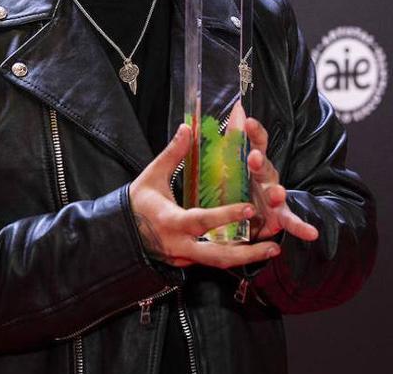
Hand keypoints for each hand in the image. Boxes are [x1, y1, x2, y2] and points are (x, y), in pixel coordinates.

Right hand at [130, 124, 281, 267]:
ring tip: (271, 249)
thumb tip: (187, 128)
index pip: (202, 220)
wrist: (119, 233)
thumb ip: (172, 154)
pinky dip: (232, 256)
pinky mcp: (185, 262)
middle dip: (247, 254)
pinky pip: (211, 261)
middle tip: (273, 246)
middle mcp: (179, 245)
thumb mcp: (152, 177)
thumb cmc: (136, 203)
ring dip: (246, 258)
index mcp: (170, 221)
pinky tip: (251, 250)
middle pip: (217, 256)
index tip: (249, 207)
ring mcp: (182, 257)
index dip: (226, 215)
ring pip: (217, 263)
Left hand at [241, 105, 318, 242]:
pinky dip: (301, 228)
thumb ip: (235, 136)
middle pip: (266, 167)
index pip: (256, 144)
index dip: (254, 133)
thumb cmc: (240, 185)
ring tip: (276, 194)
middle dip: (260, 162)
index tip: (250, 122)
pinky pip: (291, 222)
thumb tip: (238, 106)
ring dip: (277, 193)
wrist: (246, 217)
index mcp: (255, 164)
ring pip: (278, 193)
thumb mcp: (232, 162)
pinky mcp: (279, 217)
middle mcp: (267, 178)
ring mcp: (275, 198)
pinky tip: (311, 233)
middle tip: (254, 158)